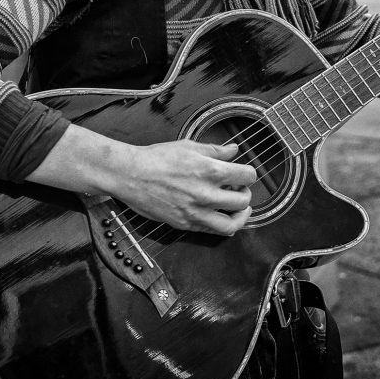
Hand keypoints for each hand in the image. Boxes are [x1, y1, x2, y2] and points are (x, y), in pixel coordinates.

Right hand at [28, 126, 258, 236]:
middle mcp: (206, 195)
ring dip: (239, 217)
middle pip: (243, 202)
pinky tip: (218, 214)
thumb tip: (234, 150)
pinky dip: (220, 224)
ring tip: (237, 209)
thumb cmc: (157, 158)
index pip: (247, 176)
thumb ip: (216, 150)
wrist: (130, 175)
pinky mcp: (185, 224)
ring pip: (231, 225)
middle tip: (239, 190)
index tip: (244, 174)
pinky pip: (211, 231)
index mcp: (210, 171)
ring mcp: (195, 213)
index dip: (249, 174)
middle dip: (245, 194)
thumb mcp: (189, 146)